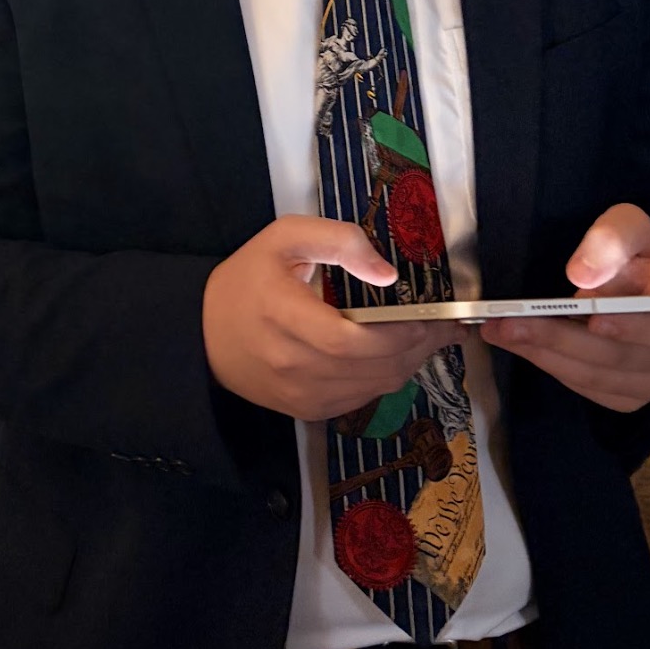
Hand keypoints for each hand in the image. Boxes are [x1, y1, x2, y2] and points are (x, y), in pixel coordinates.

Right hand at [202, 215, 460, 422]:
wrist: (203, 334)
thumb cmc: (248, 279)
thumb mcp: (284, 238)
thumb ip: (337, 240)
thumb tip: (388, 273)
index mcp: (285, 317)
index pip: (355, 339)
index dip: (401, 332)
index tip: (435, 314)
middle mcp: (293, 366)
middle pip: (373, 366)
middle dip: (419, 346)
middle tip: (446, 325)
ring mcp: (302, 396)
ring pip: (374, 387)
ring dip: (409, 363)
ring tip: (430, 338)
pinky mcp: (307, 411)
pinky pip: (361, 399)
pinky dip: (386, 378)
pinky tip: (396, 356)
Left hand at [480, 202, 649, 412]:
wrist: (643, 280)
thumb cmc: (640, 253)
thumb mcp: (631, 226)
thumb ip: (611, 241)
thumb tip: (581, 275)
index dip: (632, 328)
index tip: (594, 318)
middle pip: (617, 357)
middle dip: (559, 338)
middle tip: (511, 322)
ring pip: (595, 376)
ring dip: (545, 355)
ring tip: (500, 330)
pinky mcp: (626, 394)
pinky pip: (587, 388)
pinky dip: (552, 367)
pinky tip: (521, 345)